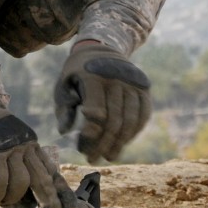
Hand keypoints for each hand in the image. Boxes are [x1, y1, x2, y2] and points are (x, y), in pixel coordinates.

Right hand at [0, 90, 78, 207]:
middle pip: (44, 180)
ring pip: (22, 182)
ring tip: (3, 204)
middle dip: (50, 205)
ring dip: (13, 199)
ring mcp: (10, 147)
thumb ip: (16, 164)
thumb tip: (21, 194)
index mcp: (32, 146)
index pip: (52, 172)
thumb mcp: (8, 146)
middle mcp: (26, 146)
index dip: (63, 193)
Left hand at [54, 43, 151, 162]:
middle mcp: (116, 78)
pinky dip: (134, 131)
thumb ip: (63, 107)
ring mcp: (133, 82)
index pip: (96, 112)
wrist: (102, 47)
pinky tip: (123, 142)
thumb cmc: (77, 72)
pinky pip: (143, 114)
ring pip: (130, 120)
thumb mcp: (63, 84)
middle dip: (103, 143)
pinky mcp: (144, 87)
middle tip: (93, 159)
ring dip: (120, 142)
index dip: (90, 134)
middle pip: (113, 120)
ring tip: (109, 156)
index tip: (82, 149)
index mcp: (93, 76)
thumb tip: (65, 132)